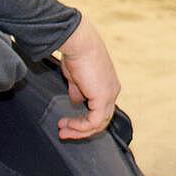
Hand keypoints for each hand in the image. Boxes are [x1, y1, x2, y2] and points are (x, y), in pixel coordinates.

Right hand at [57, 20, 120, 139]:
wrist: (78, 43)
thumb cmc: (76, 54)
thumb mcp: (76, 76)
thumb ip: (78, 90)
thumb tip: (76, 101)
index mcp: (108, 84)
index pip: (101, 110)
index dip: (85, 120)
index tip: (67, 123)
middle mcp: (112, 91)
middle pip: (102, 120)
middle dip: (81, 129)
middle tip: (63, 132)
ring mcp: (110, 94)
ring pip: (99, 123)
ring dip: (78, 130)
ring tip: (62, 131)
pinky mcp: (103, 97)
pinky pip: (93, 121)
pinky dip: (80, 126)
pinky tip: (67, 124)